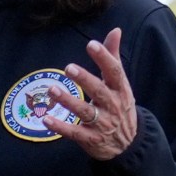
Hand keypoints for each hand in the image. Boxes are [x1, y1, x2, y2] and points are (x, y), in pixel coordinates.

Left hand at [52, 29, 140, 161]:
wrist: (129, 144)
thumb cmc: (120, 106)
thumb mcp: (121, 83)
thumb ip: (113, 58)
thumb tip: (115, 31)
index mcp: (120, 89)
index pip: (114, 71)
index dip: (104, 58)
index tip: (91, 45)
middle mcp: (112, 105)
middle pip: (98, 91)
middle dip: (84, 79)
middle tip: (69, 68)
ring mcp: (102, 124)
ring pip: (84, 112)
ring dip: (68, 101)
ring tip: (51, 90)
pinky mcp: (91, 139)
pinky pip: (74, 133)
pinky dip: (60, 127)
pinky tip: (46, 119)